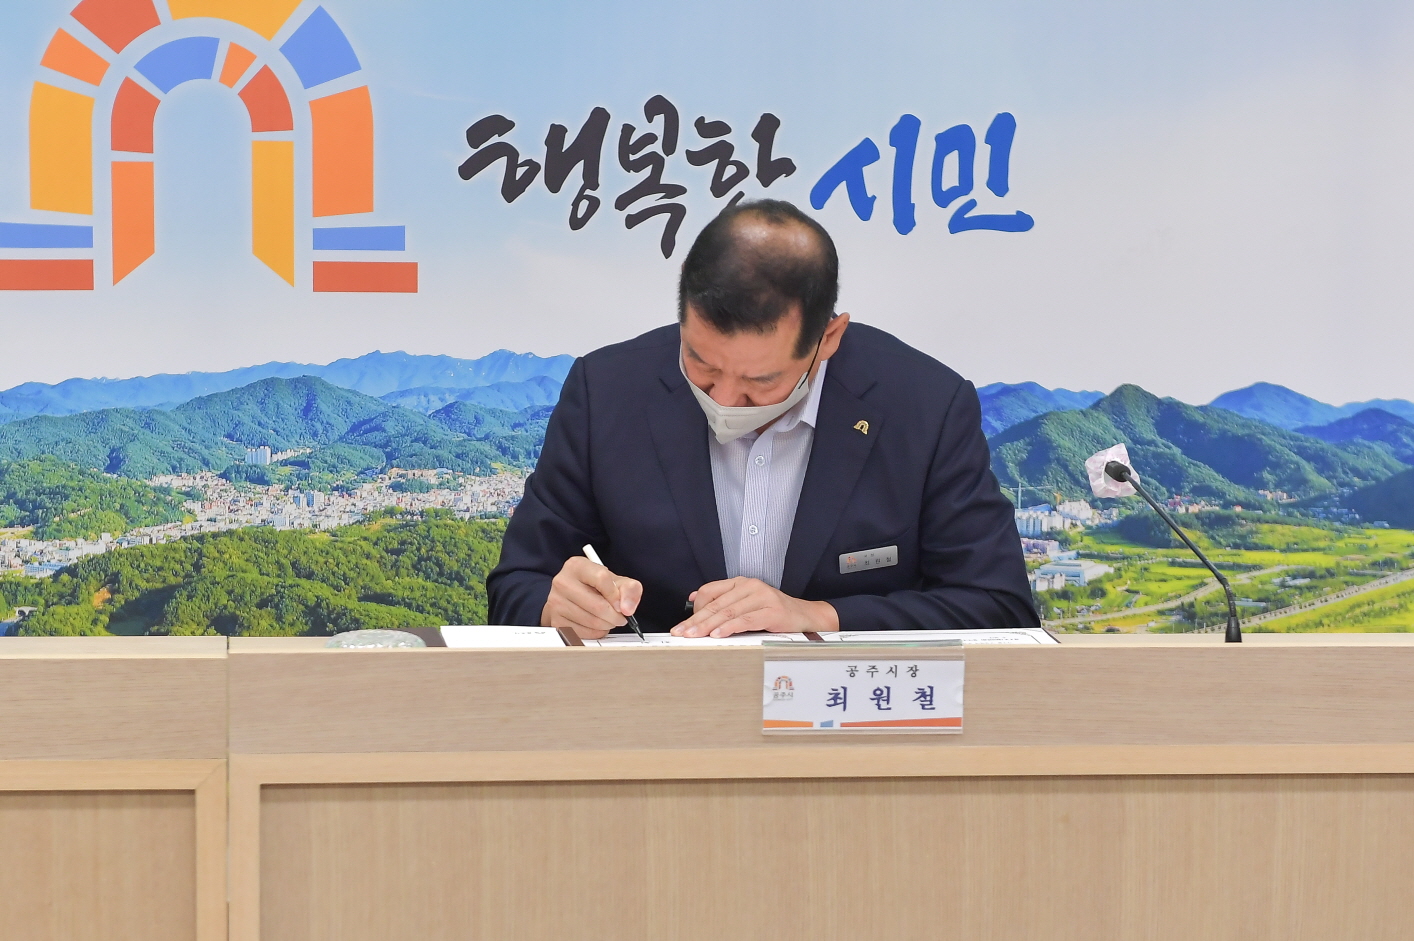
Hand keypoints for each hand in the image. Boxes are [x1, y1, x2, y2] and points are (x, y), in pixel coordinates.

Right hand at [540, 557, 642, 638]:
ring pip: (591, 621)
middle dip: (615, 616)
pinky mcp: (555, 620)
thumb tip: (627, 609)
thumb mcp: (616, 580)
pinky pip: (583, 633)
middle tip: (620, 617)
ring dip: (607, 625)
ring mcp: (556, 602)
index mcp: (577, 566)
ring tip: (609, 620)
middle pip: (597, 605)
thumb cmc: (595, 586)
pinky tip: (598, 626)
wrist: (572, 594)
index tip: (622, 605)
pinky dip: (596, 633)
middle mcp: (562, 582)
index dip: (616, 595)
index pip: (602, 578)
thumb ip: (630, 589)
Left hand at [671, 577, 839, 637]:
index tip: (682, 624)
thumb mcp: (747, 603)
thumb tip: (695, 599)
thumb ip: (724, 600)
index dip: (695, 608)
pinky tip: (717, 634)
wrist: (806, 617)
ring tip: (694, 636)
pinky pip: (746, 620)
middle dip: (696, 620)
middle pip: (716, 604)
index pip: (710, 592)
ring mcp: (762, 597)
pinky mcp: (772, 611)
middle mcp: (751, 586)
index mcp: (742, 583)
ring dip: (708, 626)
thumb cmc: (774, 612)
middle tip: (681, 632)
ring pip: (728, 612)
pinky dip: (729, 628)